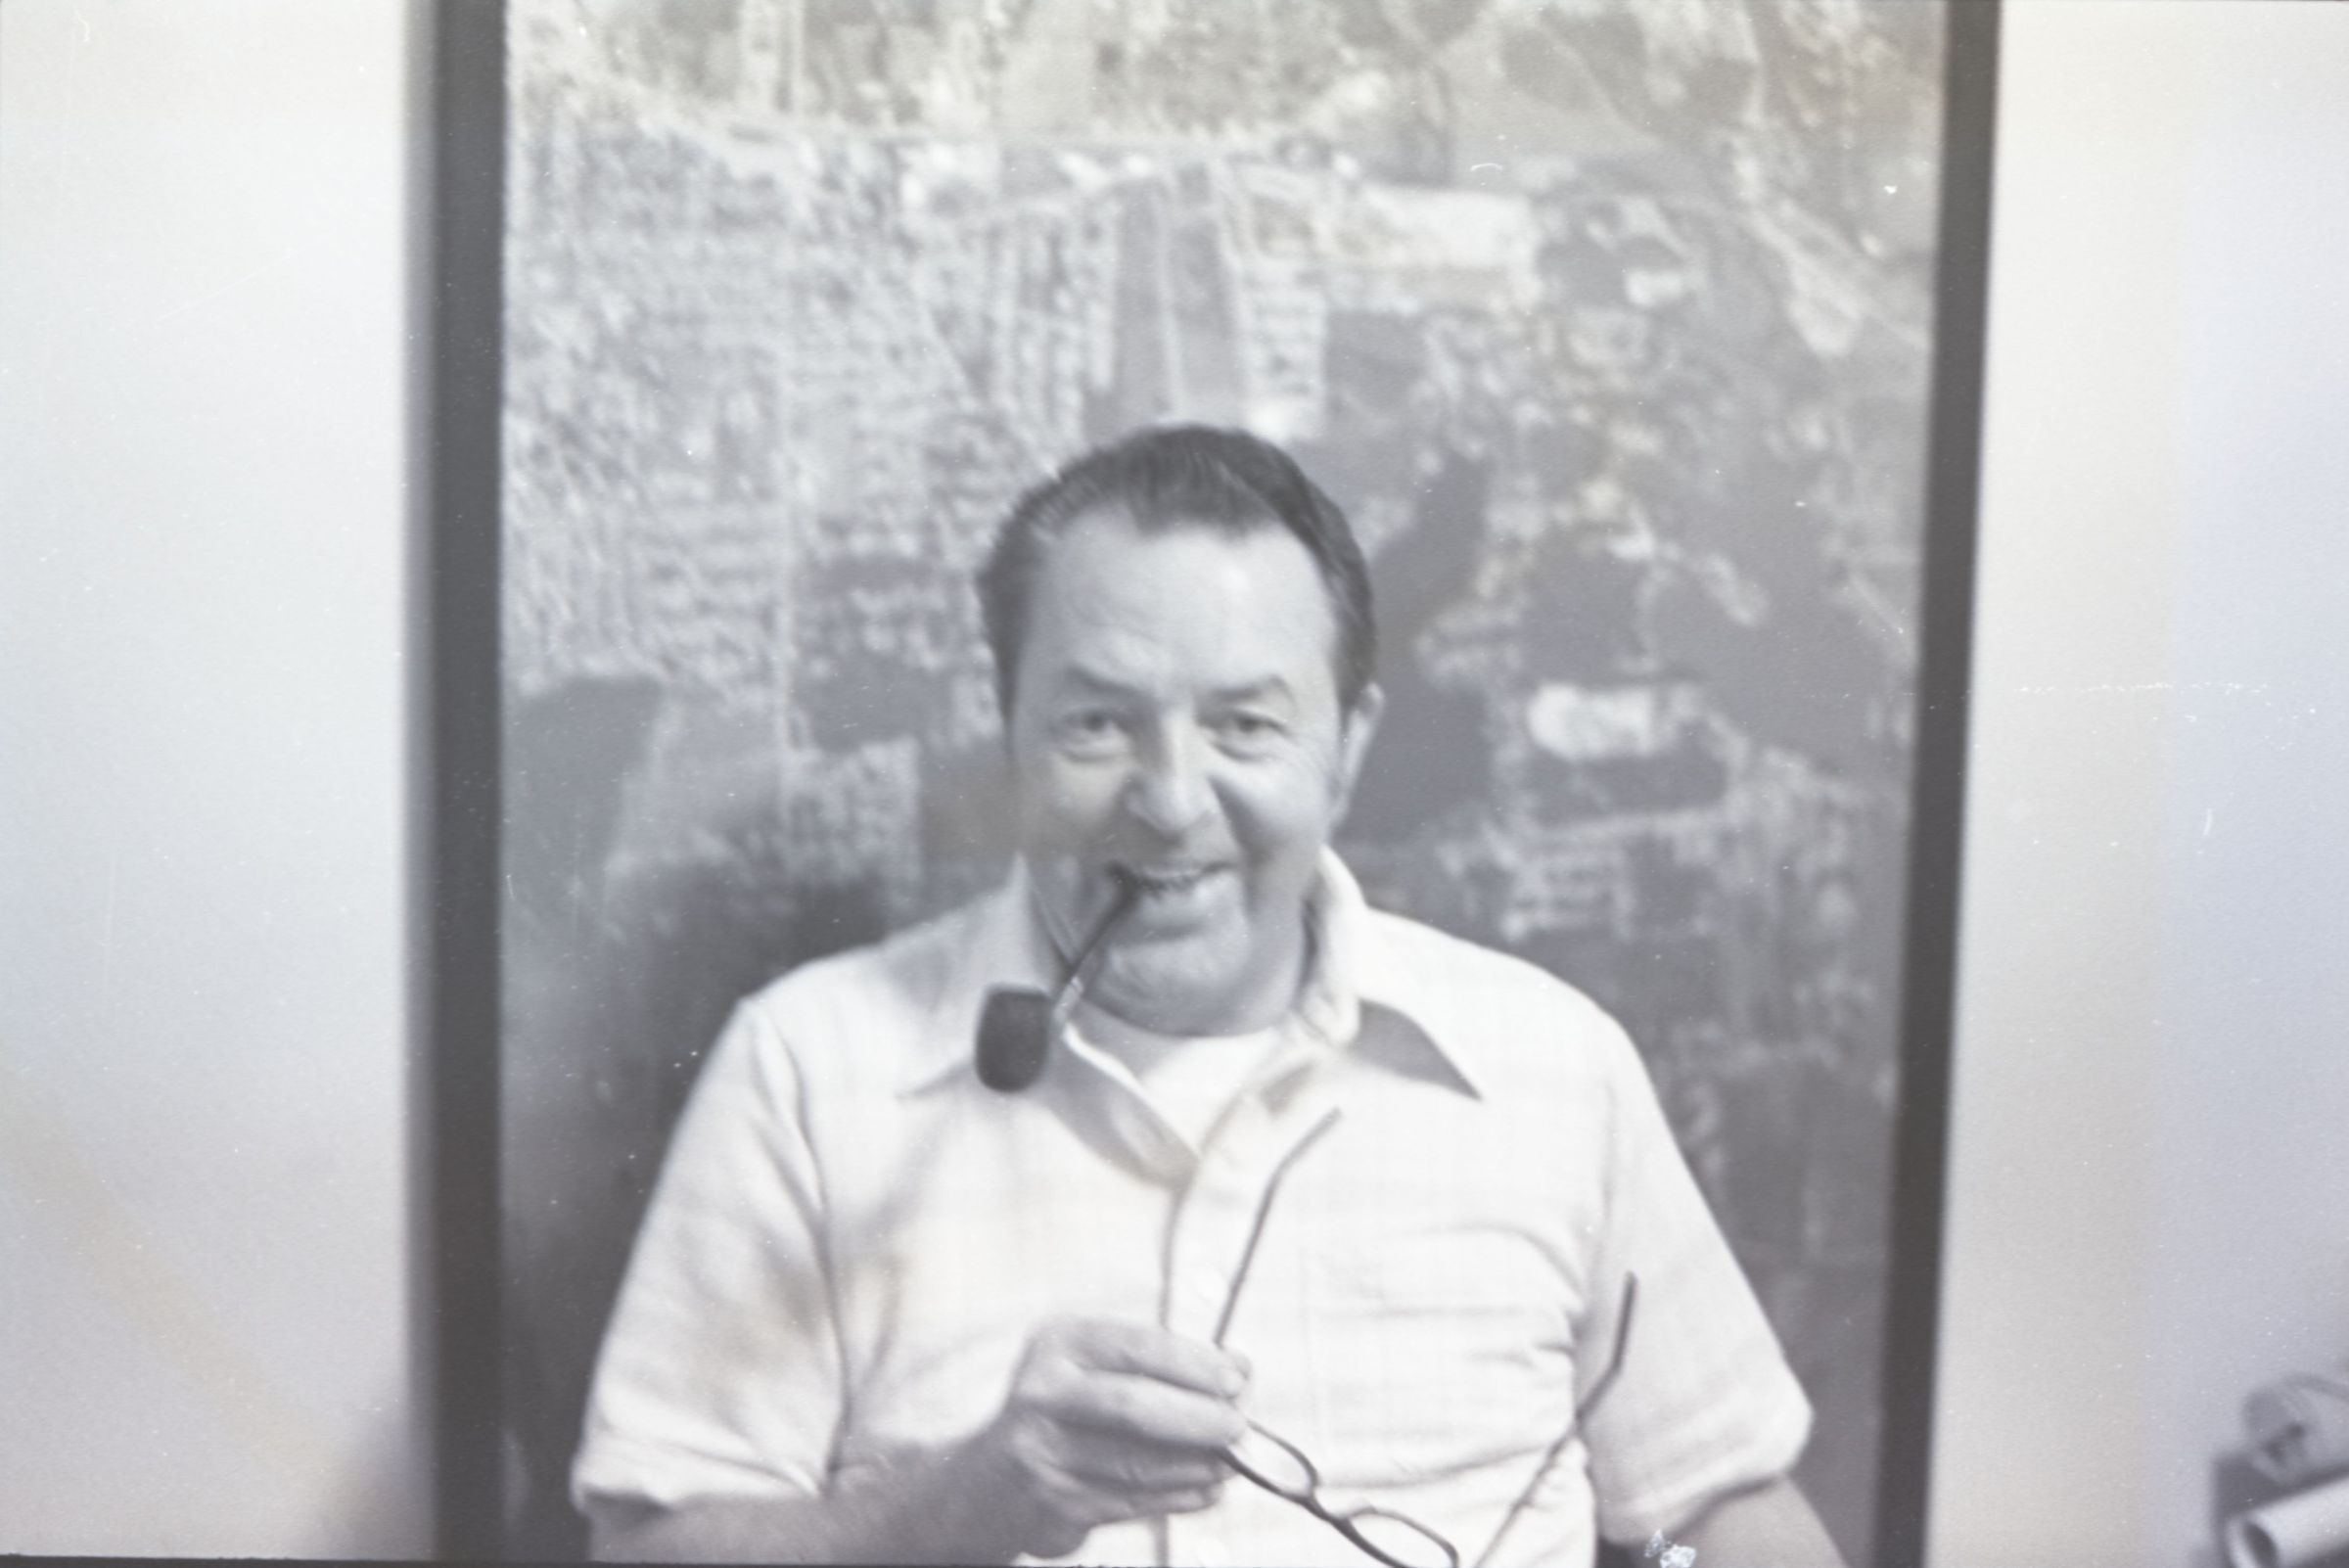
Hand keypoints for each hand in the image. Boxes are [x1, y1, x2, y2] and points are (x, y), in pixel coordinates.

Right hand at [957, 1317, 1249, 1559]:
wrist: (991, 1480)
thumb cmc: (1068, 1411)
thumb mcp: (1098, 1367)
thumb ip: (1163, 1366)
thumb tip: (1241, 1372)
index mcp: (1059, 1343)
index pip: (1137, 1348)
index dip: (1195, 1364)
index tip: (1238, 1378)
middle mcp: (1043, 1394)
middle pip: (1132, 1407)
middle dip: (1197, 1418)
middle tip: (1239, 1426)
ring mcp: (1043, 1452)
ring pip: (1136, 1464)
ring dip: (1196, 1465)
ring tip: (1231, 1463)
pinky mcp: (1055, 1503)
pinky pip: (1131, 1502)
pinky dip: (1178, 1498)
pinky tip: (1206, 1491)